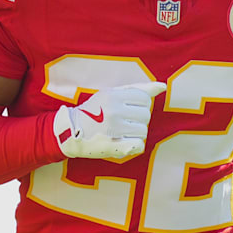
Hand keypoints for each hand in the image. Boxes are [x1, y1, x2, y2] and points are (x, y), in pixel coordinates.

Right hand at [52, 82, 166, 158]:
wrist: (69, 131)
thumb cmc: (95, 110)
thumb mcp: (112, 94)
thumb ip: (138, 89)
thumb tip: (163, 86)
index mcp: (113, 95)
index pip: (145, 99)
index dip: (139, 106)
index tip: (127, 110)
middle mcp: (114, 110)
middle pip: (146, 115)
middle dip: (138, 120)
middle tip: (123, 122)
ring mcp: (113, 129)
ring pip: (143, 131)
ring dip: (135, 133)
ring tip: (121, 132)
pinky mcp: (113, 146)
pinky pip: (139, 145)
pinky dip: (134, 145)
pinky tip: (122, 142)